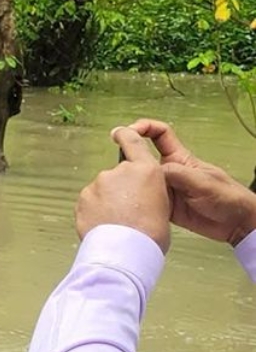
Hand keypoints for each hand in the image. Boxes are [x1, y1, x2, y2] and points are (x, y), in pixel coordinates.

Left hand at [74, 126, 170, 252]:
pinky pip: (89, 202)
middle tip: (127, 212)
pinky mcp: (83, 197)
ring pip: (101, 190)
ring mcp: (98, 183)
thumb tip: (139, 195)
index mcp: (146, 170)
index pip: (132, 141)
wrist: (126, 250)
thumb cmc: (150, 234)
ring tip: (116, 223)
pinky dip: (94, 211)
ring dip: (106, 202)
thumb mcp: (162, 204)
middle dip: (119, 189)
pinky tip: (103, 225)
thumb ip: (147, 190)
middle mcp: (120, 171)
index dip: (124, 135)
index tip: (118, 133)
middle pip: (117, 175)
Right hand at [126, 118, 255, 246]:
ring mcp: (165, 190)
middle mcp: (169, 172)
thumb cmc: (227, 197)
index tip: (127, 131)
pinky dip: (135, 203)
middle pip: (143, 159)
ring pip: (140, 182)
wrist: (235, 223)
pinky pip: (145, 201)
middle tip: (115, 165)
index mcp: (180, 159)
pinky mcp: (163, 207)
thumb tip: (151, 170)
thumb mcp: (203, 182)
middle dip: (128, 158)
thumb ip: (178, 174)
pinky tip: (127, 206)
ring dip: (129, 183)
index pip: (160, 135)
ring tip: (117, 188)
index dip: (144, 128)